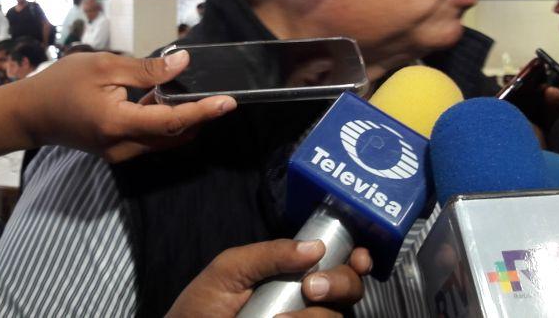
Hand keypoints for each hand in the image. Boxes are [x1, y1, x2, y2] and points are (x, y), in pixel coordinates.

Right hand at [16, 50, 237, 162]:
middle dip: (199, 118)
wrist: (29, 114)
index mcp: (118, 124)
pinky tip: (165, 100)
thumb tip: (183, 62)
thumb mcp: (104, 66)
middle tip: (218, 95)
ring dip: (182, 121)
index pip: (171, 121)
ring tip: (194, 94)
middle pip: (174, 136)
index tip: (228, 102)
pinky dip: (164, 123)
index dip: (203, 112)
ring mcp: (120, 154)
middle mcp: (123, 147)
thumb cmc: (61, 84)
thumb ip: (145, 69)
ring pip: (164, 141)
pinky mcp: (117, 152)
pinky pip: (151, 140)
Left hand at [167, 239, 371, 317]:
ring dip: (315, 317)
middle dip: (341, 283)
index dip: (356, 259)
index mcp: (293, 275)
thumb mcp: (228, 271)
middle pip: (349, 289)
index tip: (358, 258)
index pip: (337, 263)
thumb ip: (269, 254)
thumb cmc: (201, 309)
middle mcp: (306, 302)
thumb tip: (316, 247)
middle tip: (311, 289)